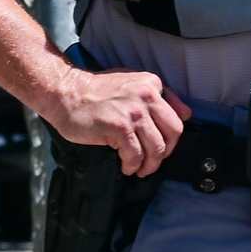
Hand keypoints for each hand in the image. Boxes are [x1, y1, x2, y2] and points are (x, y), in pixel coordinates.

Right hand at [39, 65, 190, 177]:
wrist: (65, 93)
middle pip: (173, 133)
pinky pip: (136, 155)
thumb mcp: (130, 83)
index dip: (170, 137)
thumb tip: (186, 113)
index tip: (161, 146)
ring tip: (139, 168)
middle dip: (165, 153)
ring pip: (157, 148)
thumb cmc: (94, 91)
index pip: (176, 116)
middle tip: (153, 161)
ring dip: (150, 164)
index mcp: (151, 84)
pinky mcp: (119, 127)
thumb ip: (158, 96)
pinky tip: (126, 166)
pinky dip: (132, 165)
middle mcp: (146, 95)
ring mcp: (133, 112)